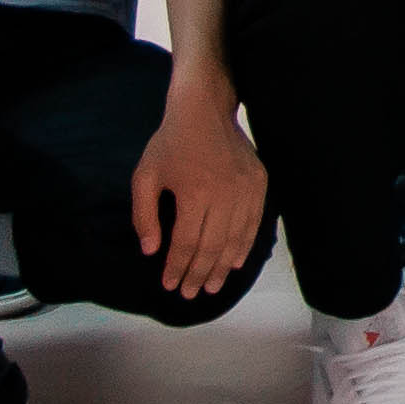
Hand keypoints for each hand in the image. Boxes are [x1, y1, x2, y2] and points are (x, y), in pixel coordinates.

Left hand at [132, 76, 267, 305]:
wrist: (205, 109)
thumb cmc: (170, 143)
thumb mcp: (145, 175)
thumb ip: (144, 215)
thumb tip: (151, 251)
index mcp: (193, 192)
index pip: (186, 242)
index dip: (177, 267)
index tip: (168, 285)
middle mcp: (223, 193)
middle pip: (212, 246)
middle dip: (199, 274)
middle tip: (190, 294)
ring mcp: (245, 189)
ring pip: (235, 239)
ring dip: (222, 267)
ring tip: (211, 287)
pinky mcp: (259, 184)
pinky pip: (253, 223)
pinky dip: (244, 246)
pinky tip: (234, 264)